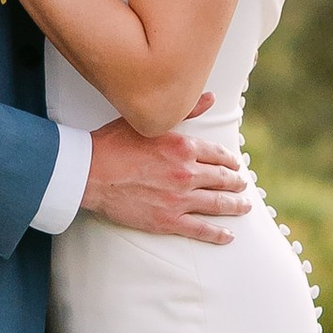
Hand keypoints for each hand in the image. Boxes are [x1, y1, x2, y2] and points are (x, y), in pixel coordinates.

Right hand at [80, 110, 252, 244]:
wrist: (89, 173)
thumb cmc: (113, 144)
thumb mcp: (150, 122)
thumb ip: (186, 111)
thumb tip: (210, 97)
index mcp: (184, 147)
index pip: (217, 155)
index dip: (229, 161)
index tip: (234, 165)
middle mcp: (186, 173)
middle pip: (222, 179)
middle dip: (236, 182)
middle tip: (243, 185)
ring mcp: (179, 199)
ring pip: (217, 204)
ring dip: (234, 205)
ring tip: (243, 206)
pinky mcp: (168, 221)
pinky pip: (201, 229)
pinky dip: (218, 233)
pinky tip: (228, 235)